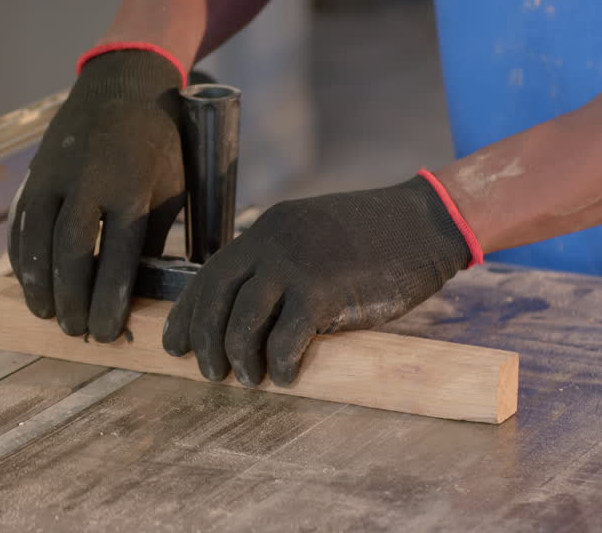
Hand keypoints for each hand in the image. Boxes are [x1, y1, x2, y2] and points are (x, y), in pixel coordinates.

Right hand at [9, 50, 184, 341]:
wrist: (124, 83)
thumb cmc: (158, 144)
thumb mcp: (171, 187)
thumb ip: (155, 237)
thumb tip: (144, 294)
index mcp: (130, 187)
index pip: (116, 257)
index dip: (107, 300)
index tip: (105, 332)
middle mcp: (88, 181)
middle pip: (70, 251)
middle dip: (70, 297)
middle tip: (74, 330)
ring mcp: (55, 173)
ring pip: (36, 237)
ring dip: (37, 281)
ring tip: (46, 313)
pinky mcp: (36, 170)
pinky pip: (20, 219)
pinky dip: (19, 253)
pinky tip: (26, 279)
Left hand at [163, 174, 471, 385]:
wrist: (426, 222)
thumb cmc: (373, 237)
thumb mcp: (311, 235)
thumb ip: (280, 263)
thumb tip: (250, 313)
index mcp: (264, 230)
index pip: (208, 274)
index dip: (188, 314)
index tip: (175, 344)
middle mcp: (270, 244)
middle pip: (216, 299)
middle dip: (205, 341)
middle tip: (209, 373)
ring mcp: (296, 266)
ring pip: (244, 322)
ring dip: (239, 359)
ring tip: (248, 380)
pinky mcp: (325, 292)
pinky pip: (287, 339)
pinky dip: (280, 365)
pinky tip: (285, 379)